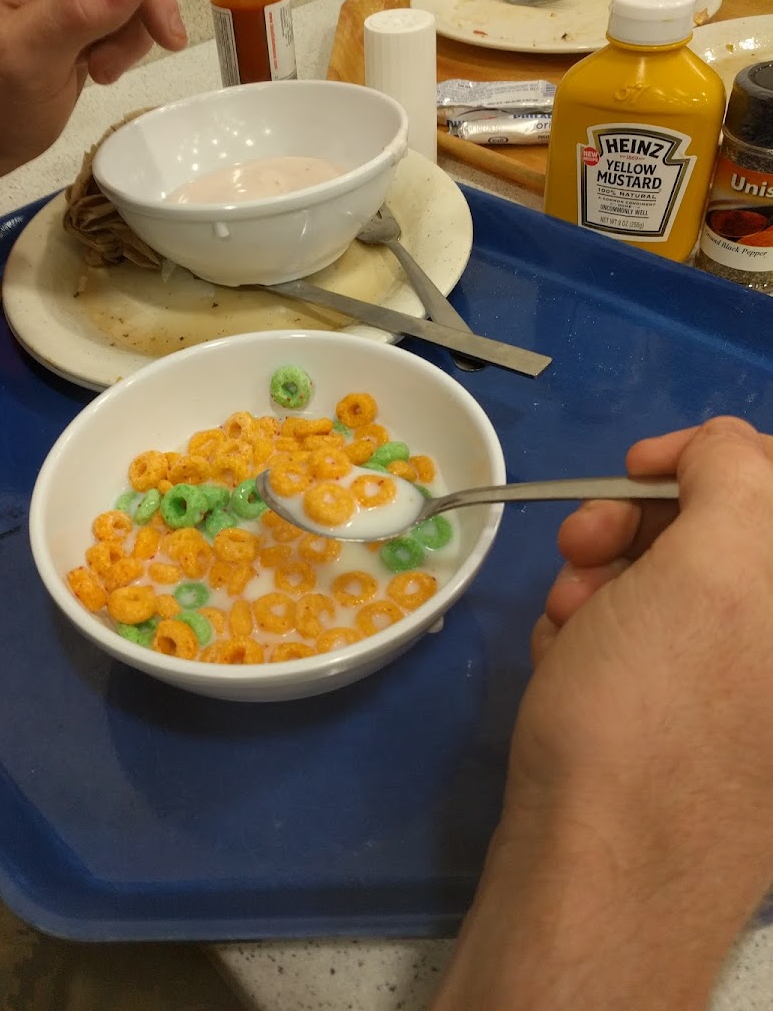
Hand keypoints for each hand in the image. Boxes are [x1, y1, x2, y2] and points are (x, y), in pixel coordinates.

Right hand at [430, 418, 772, 1009]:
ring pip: (670, 590)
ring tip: (566, 624)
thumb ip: (735, 473)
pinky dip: (599, 637)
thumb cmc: (650, 709)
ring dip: (603, 584)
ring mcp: (748, 693)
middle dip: (639, 528)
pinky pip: (650, 647)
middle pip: (722, 536)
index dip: (709, 458)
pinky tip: (567, 665)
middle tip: (582, 548)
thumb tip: (726, 445)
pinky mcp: (697, 726)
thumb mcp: (710, 563)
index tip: (636, 469)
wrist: (599, 869)